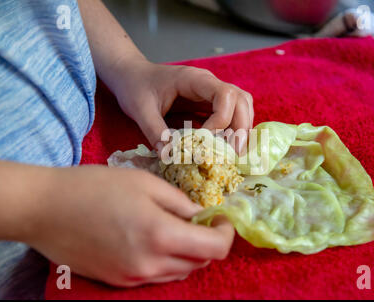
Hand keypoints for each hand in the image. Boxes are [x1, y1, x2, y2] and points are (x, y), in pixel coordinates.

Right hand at [25, 165, 234, 286]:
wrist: (46, 209)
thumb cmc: (95, 187)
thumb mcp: (145, 183)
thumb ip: (180, 202)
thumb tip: (201, 215)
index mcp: (160, 236)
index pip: (214, 249)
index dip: (225, 234)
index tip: (221, 219)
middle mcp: (151, 264)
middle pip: (199, 262)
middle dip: (208, 242)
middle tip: (200, 220)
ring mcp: (133, 277)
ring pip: (180, 272)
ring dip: (188, 253)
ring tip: (177, 228)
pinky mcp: (119, 282)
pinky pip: (157, 275)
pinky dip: (167, 261)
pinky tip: (154, 240)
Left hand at [111, 59, 253, 153]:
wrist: (131, 75)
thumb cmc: (135, 86)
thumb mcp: (140, 109)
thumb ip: (155, 131)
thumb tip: (169, 156)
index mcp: (194, 80)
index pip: (225, 95)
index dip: (222, 120)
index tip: (206, 140)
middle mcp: (209, 84)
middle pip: (241, 100)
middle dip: (242, 127)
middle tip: (235, 153)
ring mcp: (211, 93)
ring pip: (242, 106)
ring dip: (242, 128)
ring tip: (234, 151)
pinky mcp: (208, 103)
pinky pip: (232, 113)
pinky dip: (235, 129)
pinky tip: (227, 145)